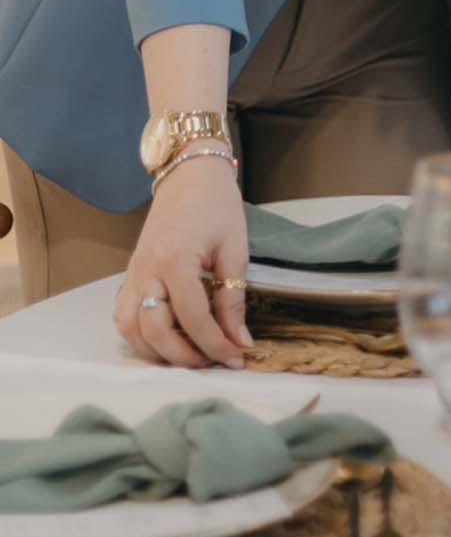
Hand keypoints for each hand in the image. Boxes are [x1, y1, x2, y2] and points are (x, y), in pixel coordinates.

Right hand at [113, 156, 251, 369]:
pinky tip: (165, 338)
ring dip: (158, 352)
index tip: (237, 359)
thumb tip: (239, 340)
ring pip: (131, 330)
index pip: (193, 319)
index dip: (216, 344)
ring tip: (190, 355)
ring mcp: (133, 273)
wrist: (190, 174)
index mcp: (174, 261)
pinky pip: (124, 316)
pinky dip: (140, 335)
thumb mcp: (234, 249)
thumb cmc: (217, 205)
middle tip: (214, 362)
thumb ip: (233, 297)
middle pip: (154, 332)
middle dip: (185, 357)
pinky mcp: (130, 274)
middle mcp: (146, 271)